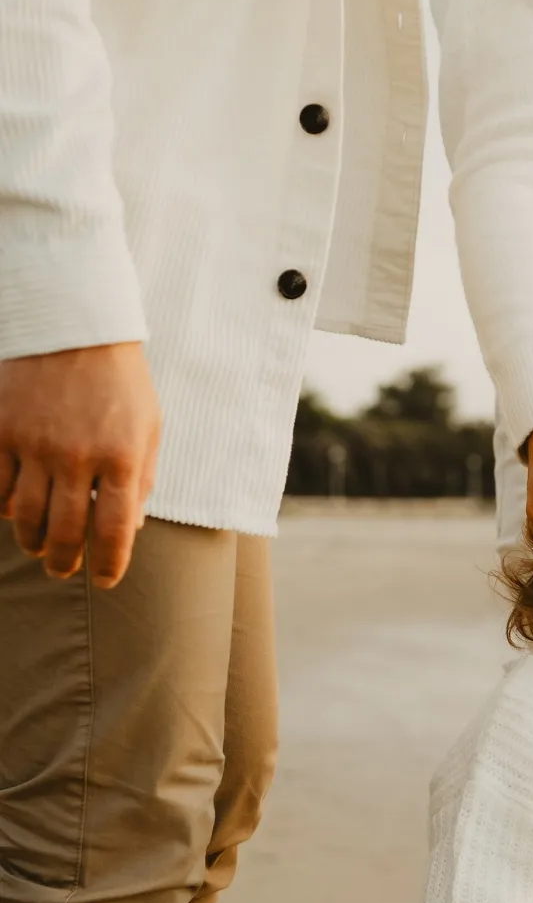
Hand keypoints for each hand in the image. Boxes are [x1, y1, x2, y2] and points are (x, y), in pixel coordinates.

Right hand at [0, 343, 160, 586]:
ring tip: (37, 545)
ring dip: (30, 540)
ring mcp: (34, 443)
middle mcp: (76, 456)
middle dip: (62, 562)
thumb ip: (141, 479)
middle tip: (61, 569)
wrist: (72, 323)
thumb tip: (130, 529)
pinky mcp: (1, 428)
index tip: (104, 579)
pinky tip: (13, 508)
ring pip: (25, 516)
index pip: (113, 532)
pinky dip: (4, 505)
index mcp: (121, 458)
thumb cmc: (118, 381)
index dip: (108, 565)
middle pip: (63, 532)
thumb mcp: (148, 427)